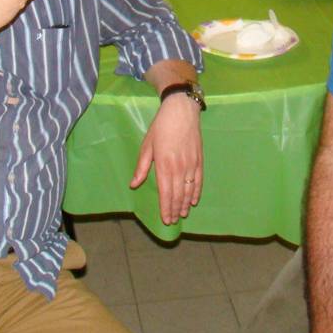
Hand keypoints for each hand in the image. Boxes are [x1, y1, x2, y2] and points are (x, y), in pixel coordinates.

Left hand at [129, 94, 202, 223]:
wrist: (181, 111)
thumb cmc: (160, 126)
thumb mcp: (147, 145)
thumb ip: (142, 167)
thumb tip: (134, 184)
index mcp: (164, 165)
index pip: (165, 193)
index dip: (165, 208)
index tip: (165, 219)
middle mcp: (179, 168)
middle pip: (177, 194)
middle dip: (174, 209)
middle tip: (172, 221)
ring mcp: (191, 165)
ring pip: (189, 190)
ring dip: (185, 204)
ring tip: (182, 214)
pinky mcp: (199, 160)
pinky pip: (199, 180)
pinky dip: (196, 192)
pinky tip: (193, 200)